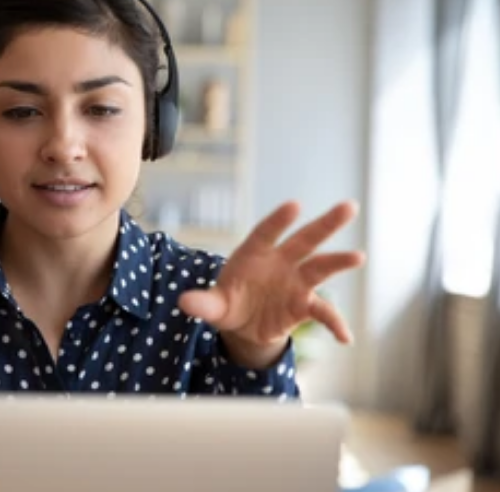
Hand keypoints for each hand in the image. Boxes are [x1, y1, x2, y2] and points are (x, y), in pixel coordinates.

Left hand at [178, 200, 365, 368]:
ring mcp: (295, 282)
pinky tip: (346, 338)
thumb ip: (203, 304)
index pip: (267, 233)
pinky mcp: (304, 305)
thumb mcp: (213, 306)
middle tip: (349, 207)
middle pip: (304, 240)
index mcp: (254, 254)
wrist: (243, 325)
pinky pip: (323, 312)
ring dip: (338, 262)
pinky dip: (335, 324)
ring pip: (320, 268)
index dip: (279, 220)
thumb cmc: (227, 303)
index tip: (294, 205)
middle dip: (325, 224)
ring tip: (358, 256)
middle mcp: (280, 262)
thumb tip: (184, 303)